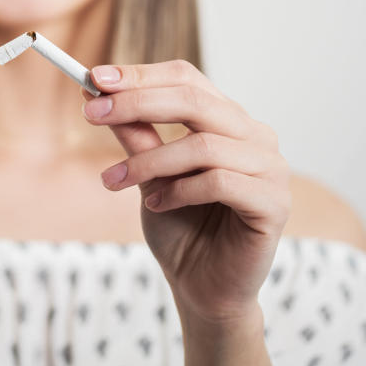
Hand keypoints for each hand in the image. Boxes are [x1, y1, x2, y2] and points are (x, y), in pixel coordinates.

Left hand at [81, 60, 290, 323]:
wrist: (203, 290)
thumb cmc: (180, 228)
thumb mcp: (148, 174)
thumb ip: (134, 133)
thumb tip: (96, 89)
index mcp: (229, 120)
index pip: (187, 78)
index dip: (141, 75)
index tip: (95, 78)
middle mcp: (256, 136)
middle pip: (195, 101)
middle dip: (137, 103)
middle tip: (91, 114)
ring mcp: (271, 168)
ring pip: (203, 144)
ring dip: (150, 161)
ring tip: (114, 180)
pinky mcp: (274, 203)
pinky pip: (220, 182)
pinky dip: (179, 190)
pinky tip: (156, 204)